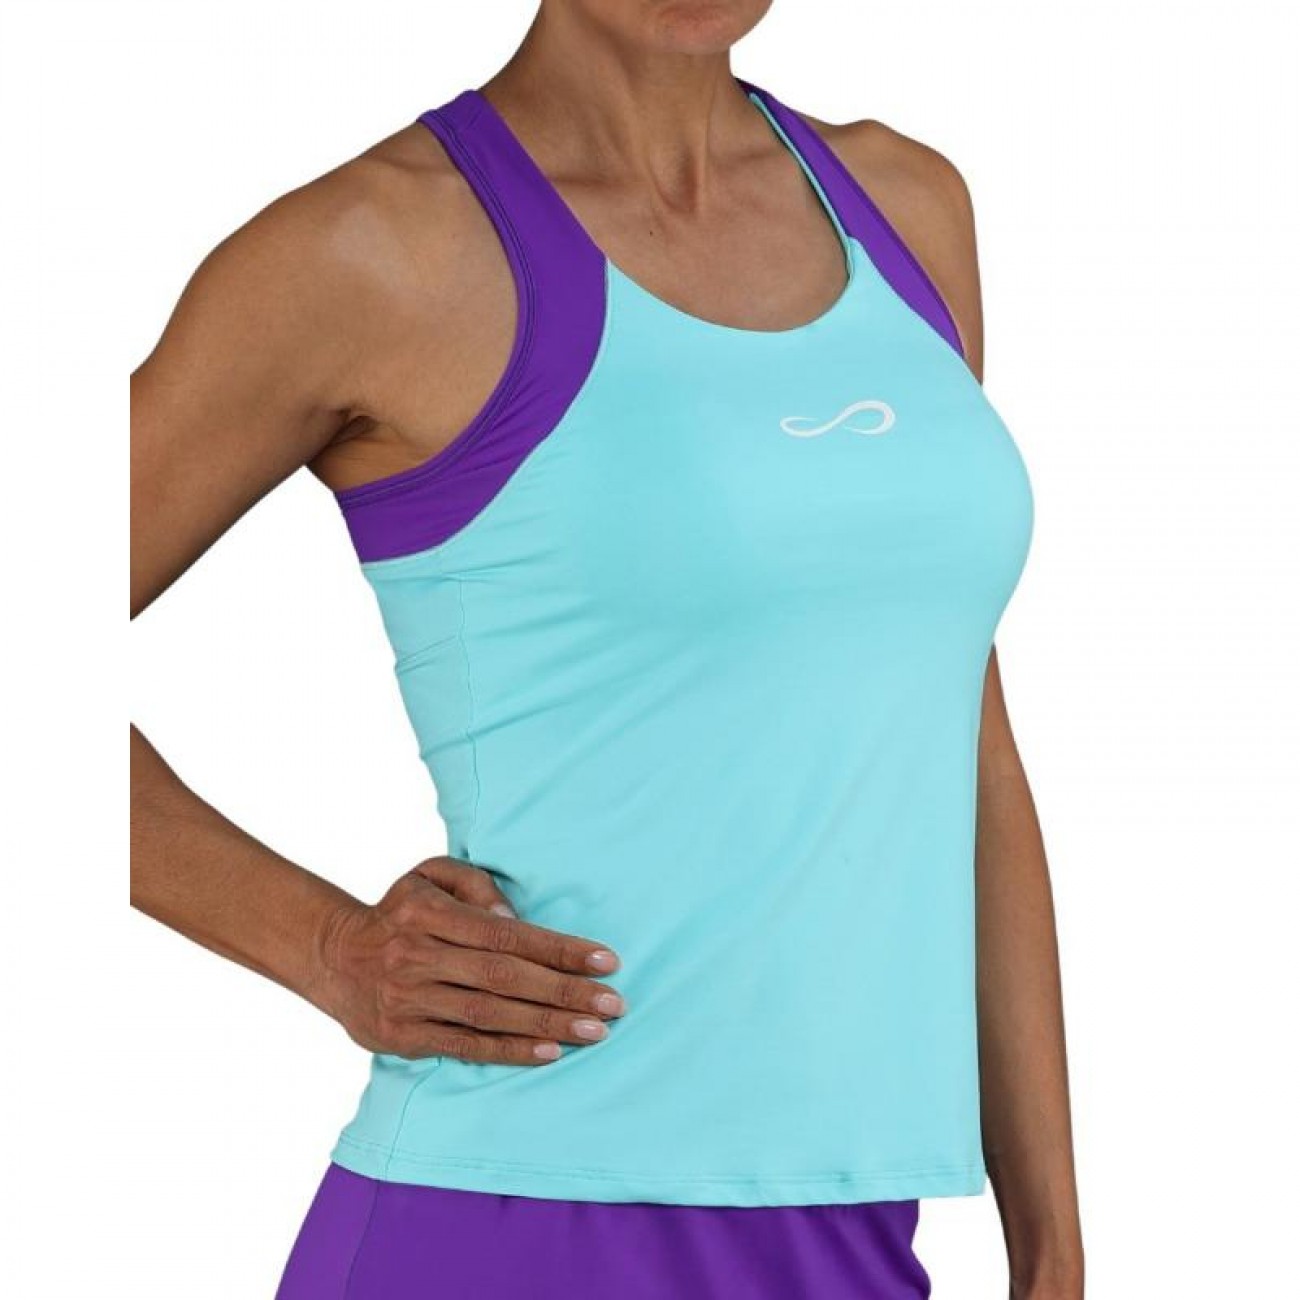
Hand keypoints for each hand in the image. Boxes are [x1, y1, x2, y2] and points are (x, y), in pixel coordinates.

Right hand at [312, 857, 626, 1064]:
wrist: (334, 958)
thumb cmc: (400, 912)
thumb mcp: (429, 874)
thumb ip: (475, 883)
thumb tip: (512, 917)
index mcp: (426, 912)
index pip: (504, 933)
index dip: (558, 948)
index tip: (605, 960)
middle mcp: (416, 955)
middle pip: (503, 976)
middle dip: (565, 991)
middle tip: (614, 1003)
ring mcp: (408, 999)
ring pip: (489, 1014)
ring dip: (548, 1024)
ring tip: (595, 1030)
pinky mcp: (403, 1036)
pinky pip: (466, 1045)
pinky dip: (510, 1050)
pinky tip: (550, 1052)